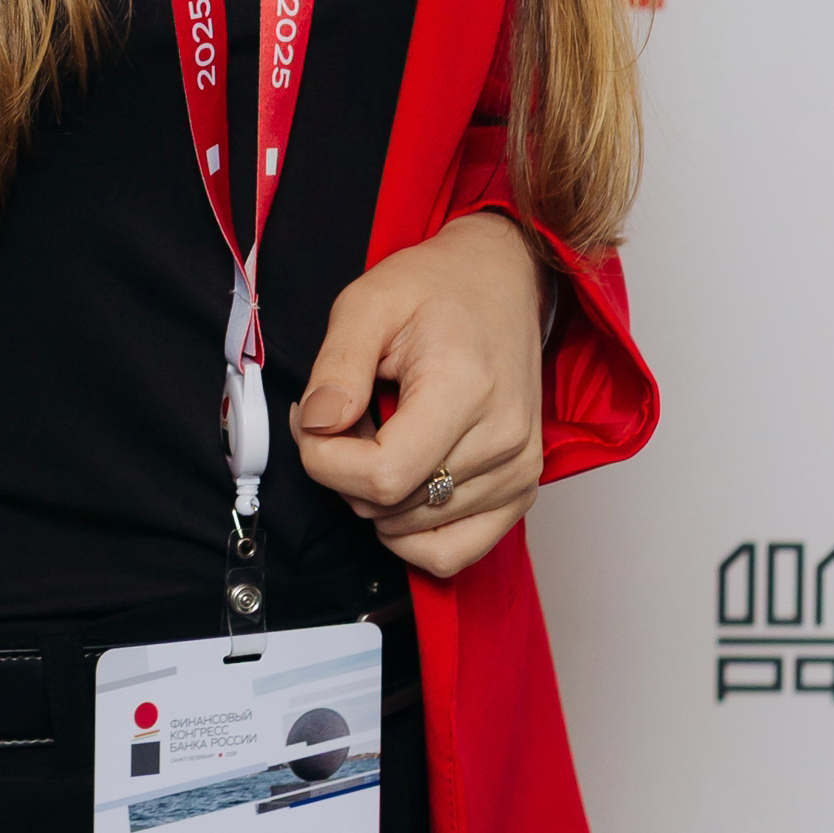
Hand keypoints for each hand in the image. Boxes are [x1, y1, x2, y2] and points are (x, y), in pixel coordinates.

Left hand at [293, 209, 547, 579]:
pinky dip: (411, 534)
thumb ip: (335, 367)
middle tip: (347, 414)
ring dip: (376, 496)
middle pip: (390, 506)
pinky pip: (453, 552)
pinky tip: (400, 484)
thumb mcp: (367, 302)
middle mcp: (503, 440)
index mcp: (465, 389)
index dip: (325, 461)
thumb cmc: (437, 288)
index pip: (381, 477)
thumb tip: (315, 427)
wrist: (501, 280)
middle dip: (344, 470)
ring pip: (410, 530)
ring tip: (382, 433)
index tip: (311, 421)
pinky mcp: (522, 490)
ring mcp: (519, 471)